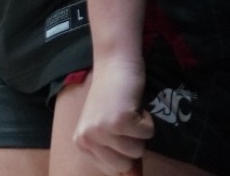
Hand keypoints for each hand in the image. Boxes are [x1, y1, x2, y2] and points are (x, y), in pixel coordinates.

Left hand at [72, 60, 152, 174]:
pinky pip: (147, 134)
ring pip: (137, 150)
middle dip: (133, 142)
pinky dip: (147, 120)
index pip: (114, 169)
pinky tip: (133, 105)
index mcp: (82, 143)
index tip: (120, 131)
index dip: (124, 152)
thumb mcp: (109, 129)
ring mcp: (102, 131)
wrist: (114, 64)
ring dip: (140, 130)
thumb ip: (119, 154)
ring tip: (127, 111)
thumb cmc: (113, 97)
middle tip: (124, 120)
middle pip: (125, 164)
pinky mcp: (119, 121)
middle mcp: (88, 139)